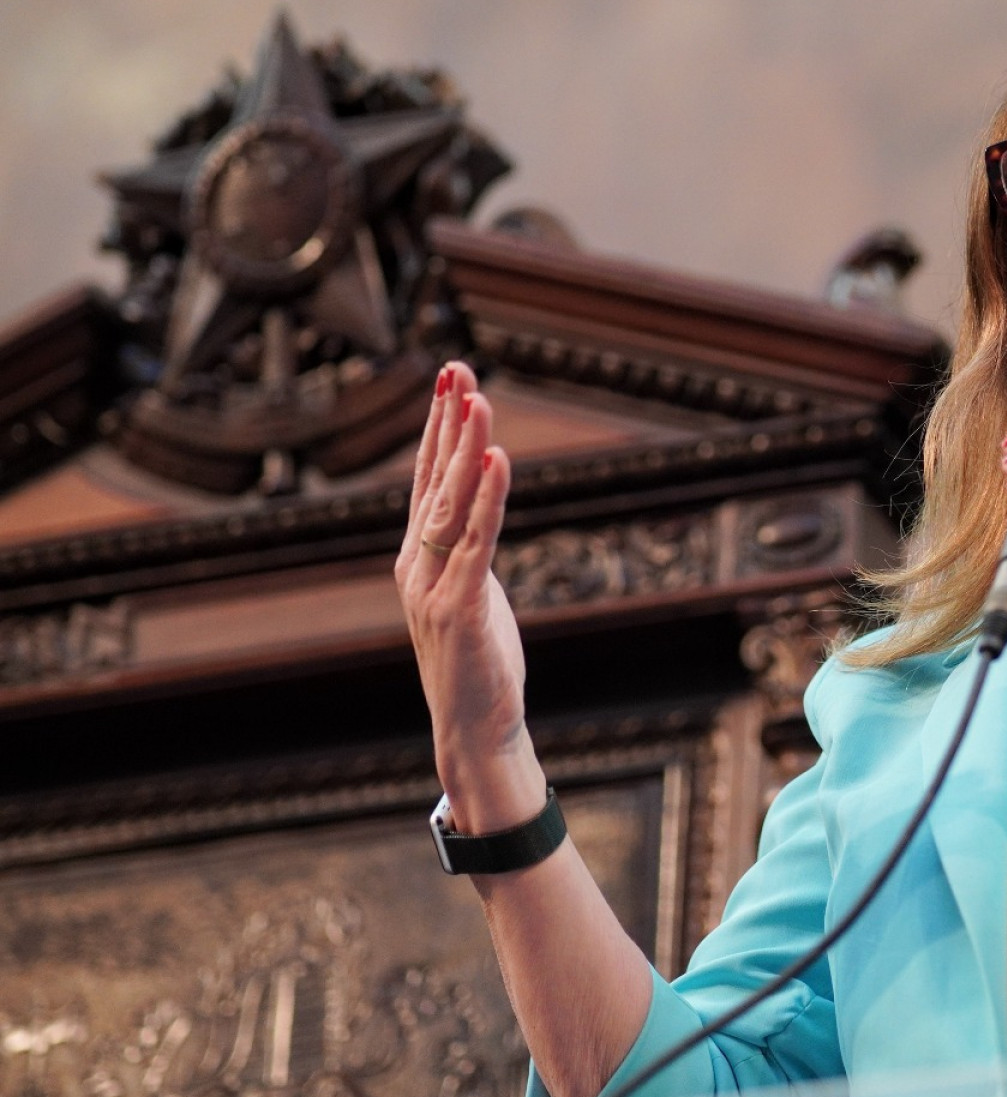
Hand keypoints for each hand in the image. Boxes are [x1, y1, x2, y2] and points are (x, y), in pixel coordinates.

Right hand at [396, 363, 539, 828]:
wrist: (473, 729)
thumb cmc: (477, 664)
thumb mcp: (469, 594)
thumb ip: (466, 553)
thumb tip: (478, 512)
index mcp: (417, 560)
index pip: (427, 481)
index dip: (439, 430)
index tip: (451, 381)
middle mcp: (417, 566)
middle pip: (434, 481)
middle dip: (448, 422)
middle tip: (456, 367)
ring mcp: (434, 586)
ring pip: (452, 504)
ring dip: (467, 448)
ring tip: (478, 399)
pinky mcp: (460, 607)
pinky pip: (477, 543)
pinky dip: (488, 499)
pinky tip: (498, 460)